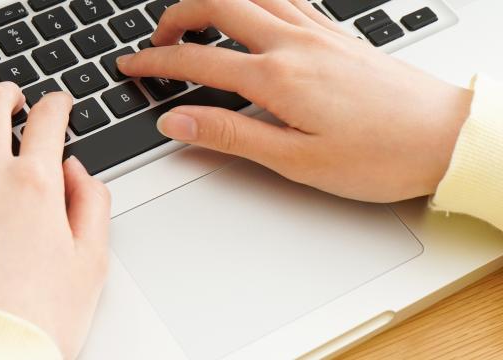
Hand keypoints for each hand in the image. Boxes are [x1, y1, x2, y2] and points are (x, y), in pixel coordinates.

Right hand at [117, 0, 473, 201]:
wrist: (444, 137)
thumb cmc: (378, 155)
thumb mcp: (295, 159)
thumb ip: (230, 134)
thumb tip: (177, 121)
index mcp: (278, 78)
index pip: (198, 60)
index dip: (157, 62)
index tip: (133, 66)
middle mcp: (295, 43)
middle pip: (219, 5)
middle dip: (178, 16)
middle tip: (158, 38)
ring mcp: (318, 32)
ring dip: (215, 1)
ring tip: (196, 20)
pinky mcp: (337, 33)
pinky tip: (253, 11)